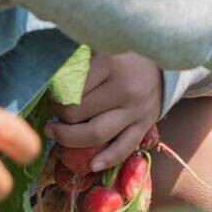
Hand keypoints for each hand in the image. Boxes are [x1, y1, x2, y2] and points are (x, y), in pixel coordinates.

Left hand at [45, 51, 161, 171]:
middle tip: (53, 108)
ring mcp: (136, 109)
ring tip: (55, 133)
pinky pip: (124, 148)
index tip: (50, 92)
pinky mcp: (145, 124)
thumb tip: (46, 75)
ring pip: (96, 134)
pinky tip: (92, 165)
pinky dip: (107, 159)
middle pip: (77, 113)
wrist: (164, 59)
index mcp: (110, 64)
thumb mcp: (102, 46)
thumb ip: (78, 57)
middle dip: (59, 115)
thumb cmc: (124, 52)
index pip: (70, 90)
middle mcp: (124, 88)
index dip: (54, 95)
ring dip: (69, 138)